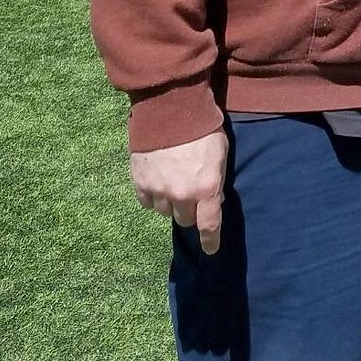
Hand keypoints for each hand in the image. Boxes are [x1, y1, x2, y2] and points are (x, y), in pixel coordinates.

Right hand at [129, 129, 228, 254]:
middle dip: (192, 210)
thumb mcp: (220, 154)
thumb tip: (214, 198)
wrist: (171, 110)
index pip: (209, 225)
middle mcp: (182, 195)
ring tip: (175, 182)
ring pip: (165, 212)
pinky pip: (147, 203)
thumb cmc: (203, 129)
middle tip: (193, 194)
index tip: (211, 250)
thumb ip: (216, 180)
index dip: (210, 240)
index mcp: (206, 188)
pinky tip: (159, 181)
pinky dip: (154, 197)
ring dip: (172, 203)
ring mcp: (159, 191)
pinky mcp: (140, 183)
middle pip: (186, 219)